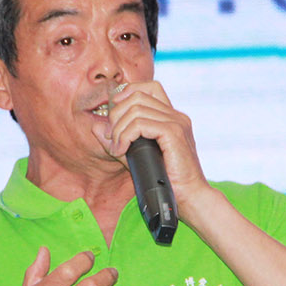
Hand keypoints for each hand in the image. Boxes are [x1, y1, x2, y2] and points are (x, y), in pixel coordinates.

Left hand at [101, 80, 212, 207]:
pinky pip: (141, 124)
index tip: (114, 116)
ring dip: (119, 129)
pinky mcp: (174, 133)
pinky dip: (126, 136)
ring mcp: (176, 123)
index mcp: (172, 117)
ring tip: (117, 148)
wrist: (190, 198)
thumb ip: (118, 141)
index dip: (126, 93)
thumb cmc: (167, 181)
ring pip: (136, 109)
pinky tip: (122, 151)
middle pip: (137, 95)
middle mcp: (176, 116)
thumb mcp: (136, 157)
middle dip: (116, 114)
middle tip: (111, 137)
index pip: (149, 87)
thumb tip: (96, 127)